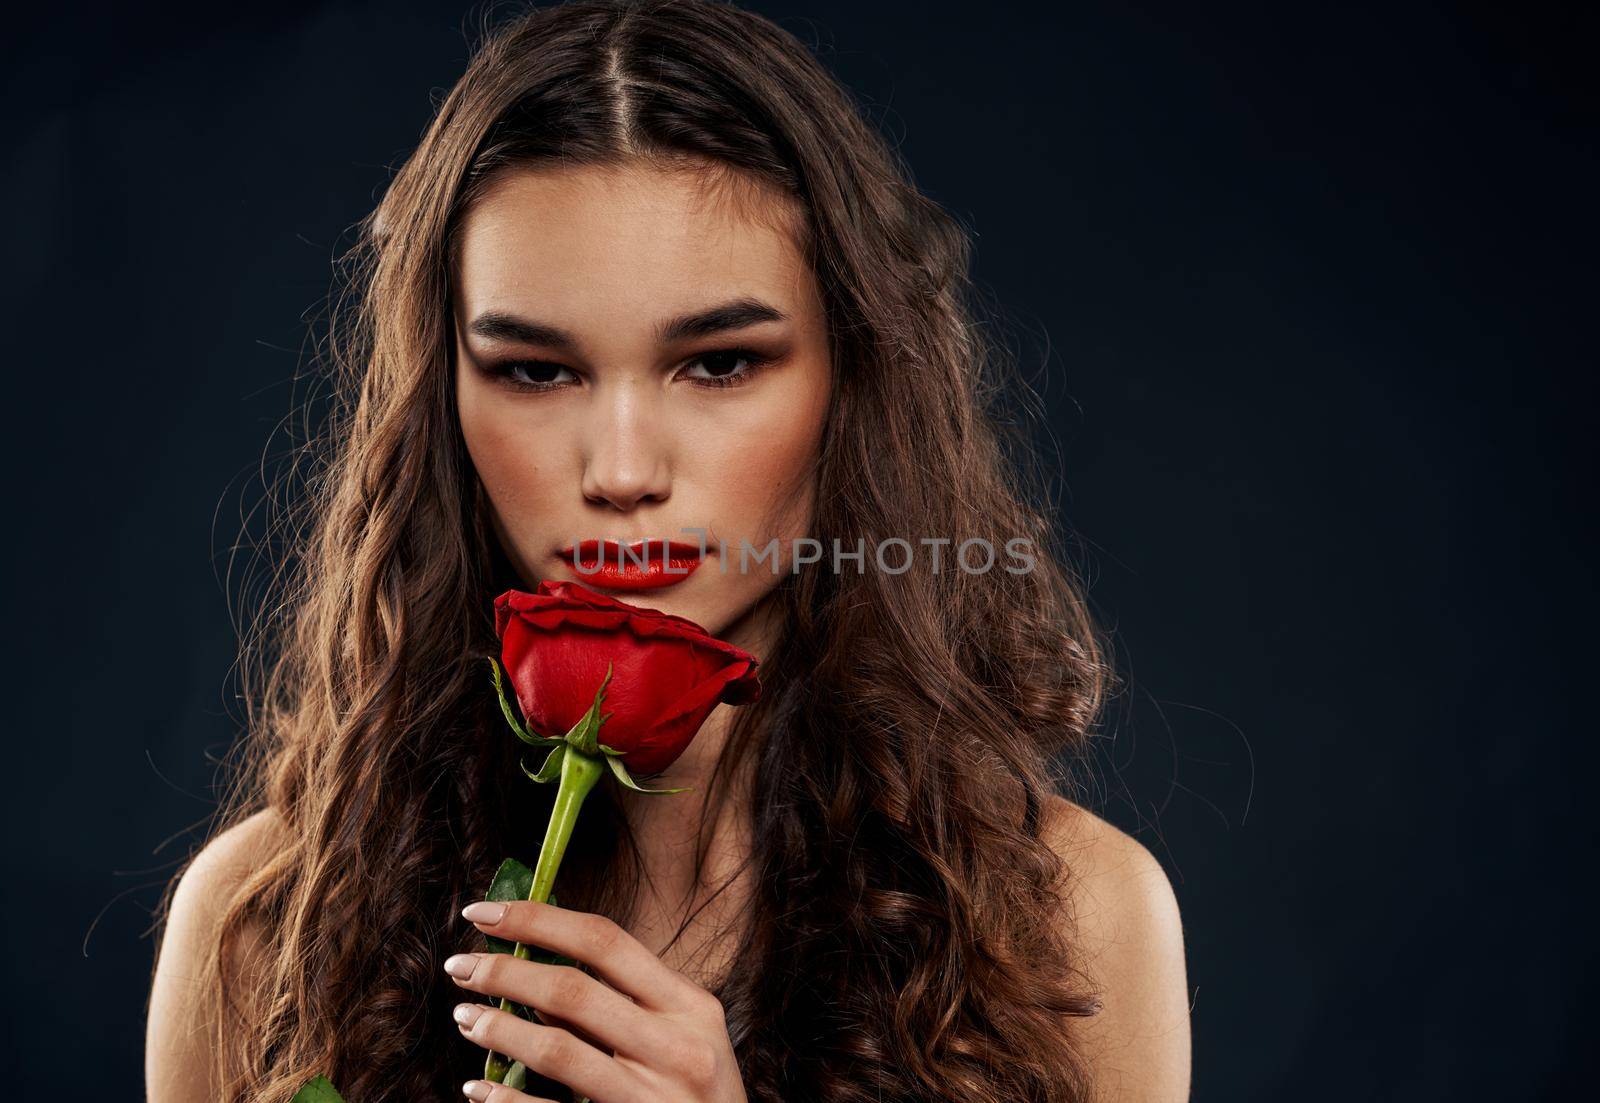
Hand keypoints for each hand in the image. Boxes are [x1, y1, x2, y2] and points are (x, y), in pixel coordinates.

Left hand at [444, 898, 746, 1102]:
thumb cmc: (700, 1093)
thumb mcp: (684, 1035)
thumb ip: (627, 1002)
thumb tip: (537, 967)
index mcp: (691, 1006)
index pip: (604, 942)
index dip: (537, 920)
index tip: (483, 912)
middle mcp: (677, 1048)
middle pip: (572, 992)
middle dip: (504, 972)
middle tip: (459, 965)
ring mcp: (652, 1099)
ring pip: (557, 1051)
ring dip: (498, 1031)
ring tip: (465, 1018)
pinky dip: (508, 1100)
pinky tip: (479, 1090)